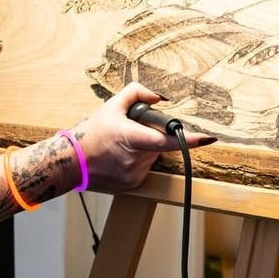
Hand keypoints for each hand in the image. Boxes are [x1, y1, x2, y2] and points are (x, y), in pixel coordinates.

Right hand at [68, 82, 215, 192]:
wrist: (69, 163)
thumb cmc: (89, 133)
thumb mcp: (111, 106)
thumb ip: (137, 92)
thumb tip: (160, 97)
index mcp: (130, 137)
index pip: (166, 140)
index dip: (190, 139)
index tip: (209, 138)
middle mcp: (134, 159)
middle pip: (159, 144)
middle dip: (151, 134)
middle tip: (129, 129)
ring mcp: (134, 175)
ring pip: (153, 156)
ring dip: (144, 148)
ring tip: (120, 144)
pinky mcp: (133, 185)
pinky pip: (145, 168)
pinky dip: (138, 160)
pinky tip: (119, 157)